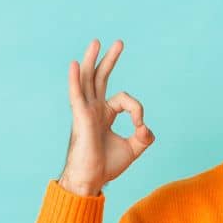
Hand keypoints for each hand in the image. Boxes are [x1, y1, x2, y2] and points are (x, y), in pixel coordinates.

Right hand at [59, 38, 154, 196]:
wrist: (90, 181)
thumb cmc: (106, 166)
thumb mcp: (133, 149)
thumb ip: (145, 136)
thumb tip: (146, 127)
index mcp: (104, 114)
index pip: (125, 100)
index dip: (138, 110)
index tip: (141, 126)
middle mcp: (93, 109)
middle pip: (100, 78)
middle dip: (109, 60)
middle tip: (118, 42)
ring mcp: (85, 113)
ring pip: (88, 81)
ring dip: (93, 60)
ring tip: (97, 41)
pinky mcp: (81, 119)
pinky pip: (77, 95)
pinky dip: (76, 80)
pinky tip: (76, 64)